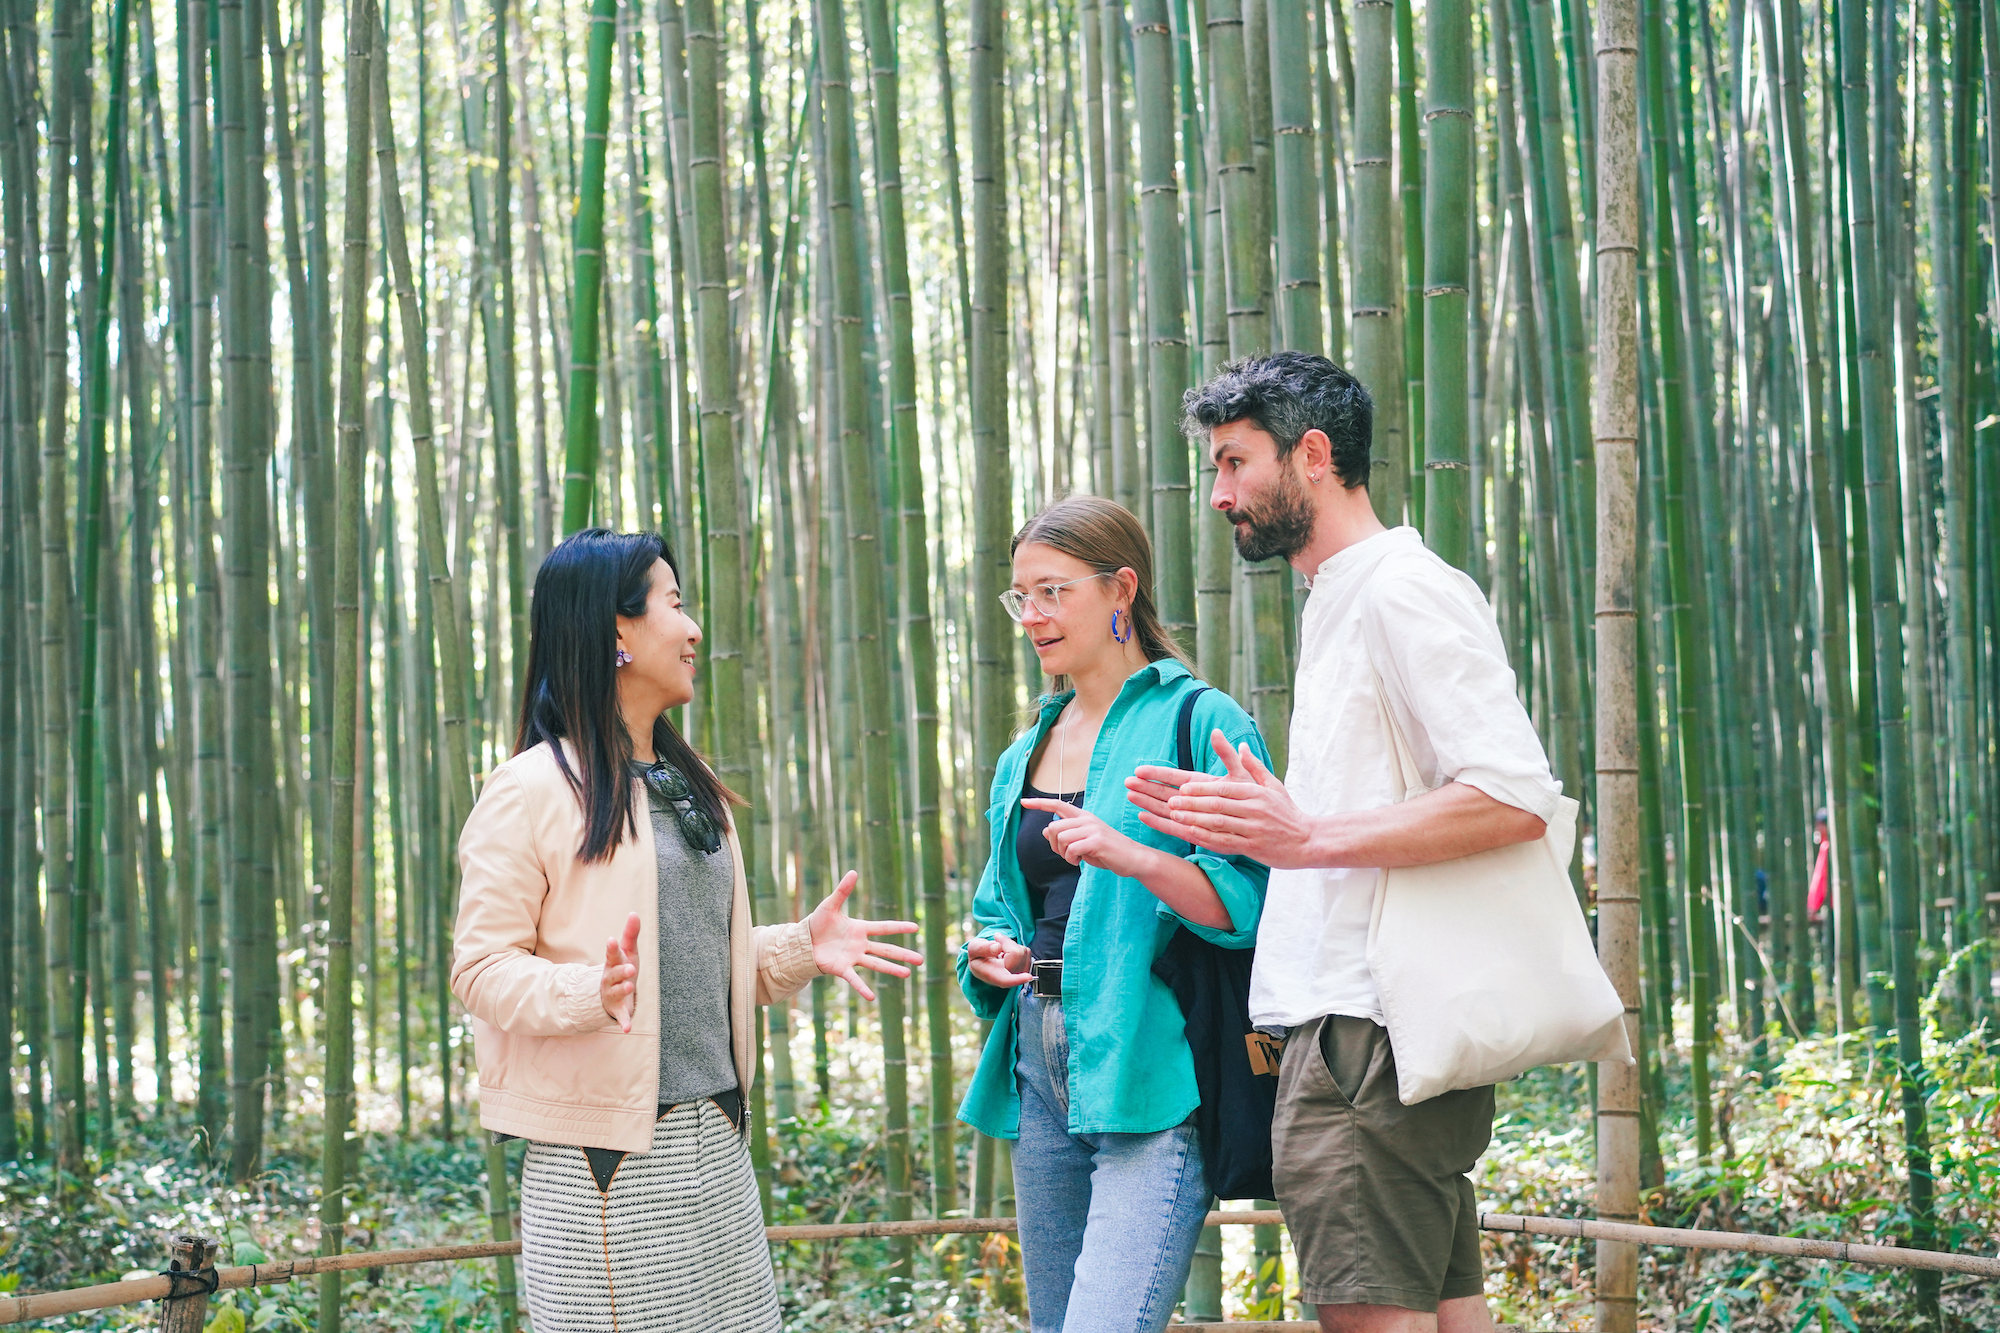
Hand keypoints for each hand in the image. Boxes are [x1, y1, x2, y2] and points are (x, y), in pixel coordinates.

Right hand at [601, 912, 641, 1031]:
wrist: (609, 994)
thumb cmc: (621, 968)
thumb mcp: (627, 952)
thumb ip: (631, 934)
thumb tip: (634, 913)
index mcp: (613, 964)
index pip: (612, 954)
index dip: (612, 948)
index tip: (612, 940)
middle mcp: (609, 979)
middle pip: (614, 974)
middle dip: (621, 971)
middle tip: (631, 968)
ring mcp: (612, 994)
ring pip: (616, 992)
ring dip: (623, 990)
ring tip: (630, 986)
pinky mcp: (618, 1009)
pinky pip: (620, 1016)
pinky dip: (623, 1022)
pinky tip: (627, 1029)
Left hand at [805, 871, 924, 1000]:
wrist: (804, 941)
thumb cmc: (817, 923)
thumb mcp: (829, 905)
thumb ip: (842, 891)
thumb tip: (853, 872)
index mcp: (860, 929)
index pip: (884, 927)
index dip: (899, 927)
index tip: (916, 927)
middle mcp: (860, 945)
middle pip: (886, 950)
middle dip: (903, 954)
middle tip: (920, 960)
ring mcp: (853, 958)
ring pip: (876, 964)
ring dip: (891, 969)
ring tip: (908, 974)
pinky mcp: (842, 968)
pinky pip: (854, 979)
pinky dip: (862, 987)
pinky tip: (872, 997)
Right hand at [964, 935, 1031, 989]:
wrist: (982, 961)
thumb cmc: (978, 956)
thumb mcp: (973, 948)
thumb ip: (982, 948)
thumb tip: (997, 947)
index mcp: (992, 975)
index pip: (1006, 980)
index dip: (1017, 979)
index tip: (1028, 977)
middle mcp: (1007, 978)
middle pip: (1016, 954)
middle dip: (1006, 943)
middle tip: (995, 942)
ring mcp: (1018, 975)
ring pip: (1023, 952)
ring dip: (1011, 945)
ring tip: (1000, 949)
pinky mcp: (1025, 969)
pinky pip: (1027, 952)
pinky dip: (1018, 947)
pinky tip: (1008, 952)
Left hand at [1019, 797, 1155, 879]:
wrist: (1133, 858)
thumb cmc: (1108, 852)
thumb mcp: (1084, 843)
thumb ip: (1066, 836)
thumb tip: (1045, 831)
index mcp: (1083, 816)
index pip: (1058, 805)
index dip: (1039, 803)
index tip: (1023, 802)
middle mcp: (1087, 819)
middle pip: (1053, 827)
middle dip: (1053, 845)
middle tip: (1066, 855)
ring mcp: (1092, 828)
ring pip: (1060, 838)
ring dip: (1063, 854)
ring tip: (1075, 859)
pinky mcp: (1096, 840)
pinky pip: (1071, 849)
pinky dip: (1071, 859)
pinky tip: (1079, 862)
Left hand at [1126, 729, 1318, 866]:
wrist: (1308, 841)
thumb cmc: (1287, 812)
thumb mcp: (1274, 785)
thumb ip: (1254, 766)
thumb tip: (1241, 746)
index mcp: (1257, 793)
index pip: (1225, 788)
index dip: (1202, 788)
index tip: (1183, 787)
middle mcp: (1255, 810)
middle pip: (1217, 804)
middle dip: (1192, 802)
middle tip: (1171, 801)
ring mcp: (1254, 830)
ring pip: (1218, 823)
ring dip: (1194, 819)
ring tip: (1175, 816)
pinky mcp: (1253, 848)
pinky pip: (1225, 843)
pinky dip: (1206, 838)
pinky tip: (1191, 834)